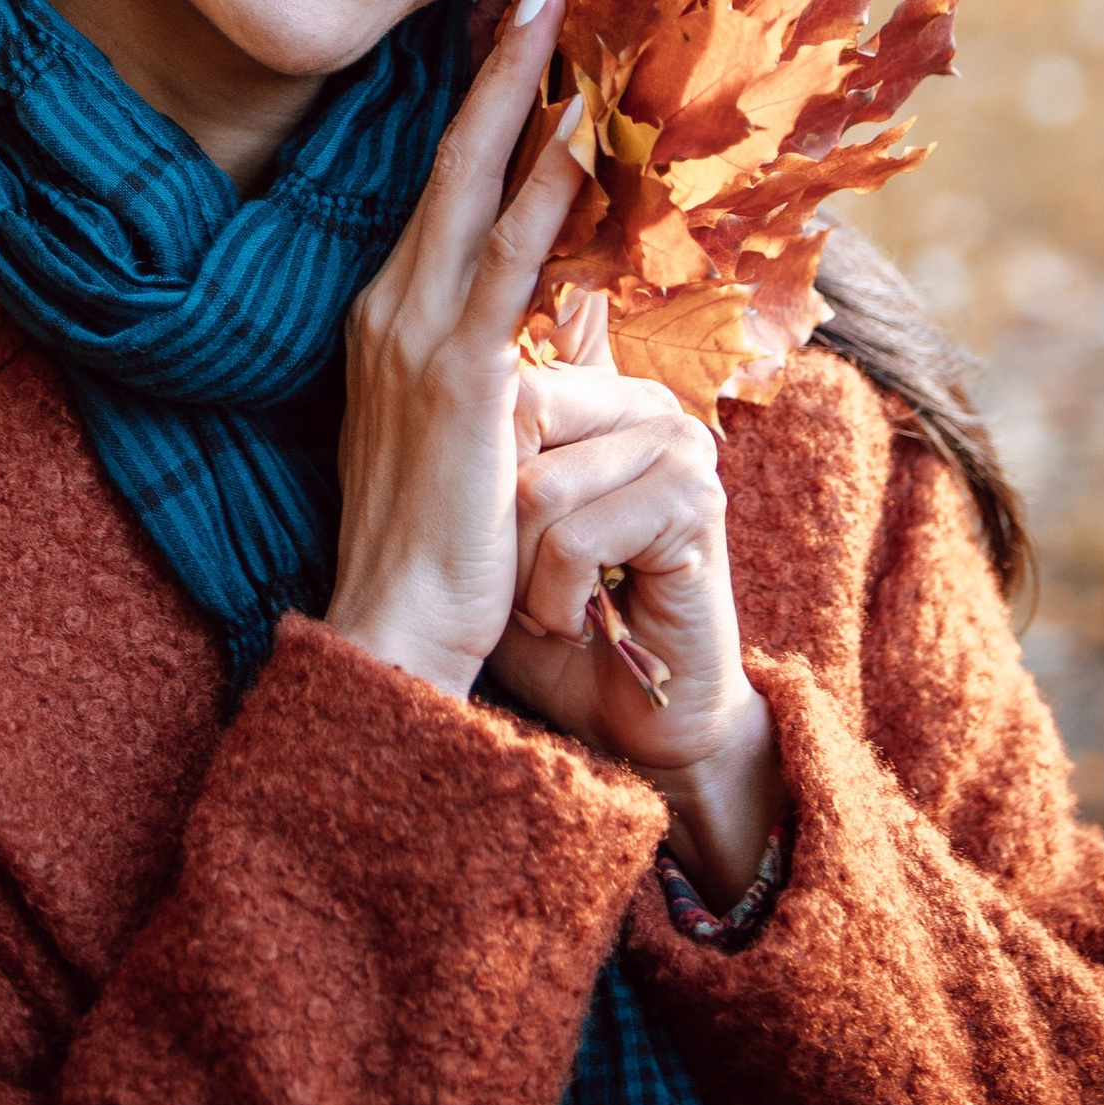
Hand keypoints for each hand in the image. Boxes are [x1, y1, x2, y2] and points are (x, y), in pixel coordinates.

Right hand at [326, 0, 589, 700]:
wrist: (393, 634)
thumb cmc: (442, 544)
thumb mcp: (468, 428)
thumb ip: (495, 357)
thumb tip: (549, 310)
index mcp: (389, 312)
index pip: (439, 179)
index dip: (477, 96)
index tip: (513, 17)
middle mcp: (390, 305)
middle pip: (449, 155)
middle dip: (493, 59)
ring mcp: (416, 334)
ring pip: (476, 185)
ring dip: (520, 91)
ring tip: (559, 9)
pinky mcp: (459, 376)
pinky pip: (511, 262)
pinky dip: (545, 190)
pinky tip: (583, 135)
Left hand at [489, 291, 784, 903]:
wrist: (634, 723)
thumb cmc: (555, 626)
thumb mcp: (496, 532)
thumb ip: (475, 458)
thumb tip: (407, 387)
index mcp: (603, 397)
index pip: (505, 380)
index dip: (480, 471)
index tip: (498, 540)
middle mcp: (648, 406)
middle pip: (516, 420)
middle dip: (500, 524)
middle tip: (527, 581)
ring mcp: (680, 447)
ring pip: (539, 486)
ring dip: (525, 573)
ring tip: (558, 603)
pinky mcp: (696, 503)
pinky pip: (575, 538)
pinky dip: (557, 600)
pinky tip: (585, 622)